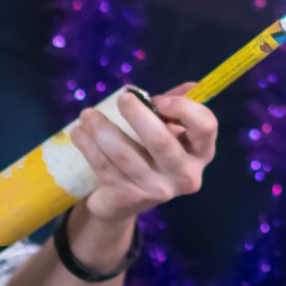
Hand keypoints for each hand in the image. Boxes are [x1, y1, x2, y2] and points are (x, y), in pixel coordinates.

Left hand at [70, 91, 217, 254]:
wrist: (127, 199)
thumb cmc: (152, 154)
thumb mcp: (168, 132)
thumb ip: (176, 108)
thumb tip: (191, 86)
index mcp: (200, 152)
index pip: (205, 127)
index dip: (184, 108)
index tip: (159, 99)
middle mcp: (184, 175)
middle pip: (162, 141)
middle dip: (138, 115)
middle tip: (122, 98)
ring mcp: (157, 190)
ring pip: (125, 155)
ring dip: (102, 130)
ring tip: (87, 115)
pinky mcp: (129, 197)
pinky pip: (105, 167)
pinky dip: (88, 146)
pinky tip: (79, 133)